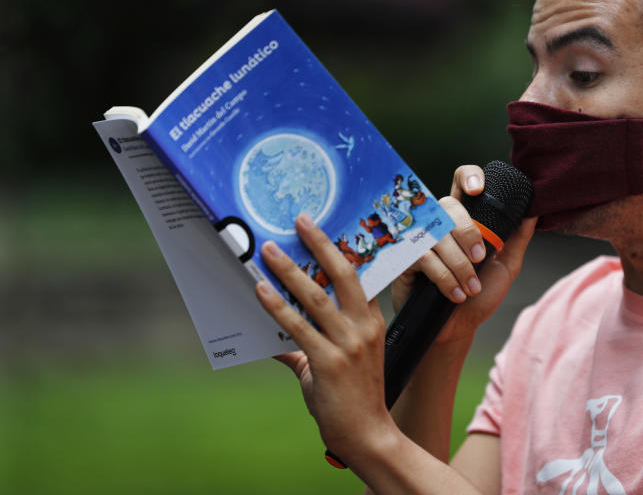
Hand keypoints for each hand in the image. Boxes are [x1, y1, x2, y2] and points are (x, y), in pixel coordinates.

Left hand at [255, 213, 395, 463]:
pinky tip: (260, 290)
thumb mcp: (337, 361)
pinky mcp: (328, 362)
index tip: (319, 227)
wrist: (367, 433)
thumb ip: (308, 344)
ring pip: (316, 296)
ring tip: (268, 250)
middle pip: (342, 274)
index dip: (337, 249)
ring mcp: (348, 344)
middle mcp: (363, 327)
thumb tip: (276, 335)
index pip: (355, 276)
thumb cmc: (353, 396)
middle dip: (320, 244)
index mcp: (371, 321)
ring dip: (289, 270)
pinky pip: (297, 327)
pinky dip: (277, 306)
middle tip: (301, 219)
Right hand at [391, 164, 536, 343]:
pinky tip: (456, 294)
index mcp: (464, 220)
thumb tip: (533, 211)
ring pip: (437, 235)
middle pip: (449, 205)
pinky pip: (423, 257)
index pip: (460, 183)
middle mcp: (440, 224)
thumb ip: (517, 238)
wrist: (457, 330)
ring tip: (471, 288)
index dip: (468, 176)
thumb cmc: (479, 297)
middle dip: (468, 233)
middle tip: (480, 259)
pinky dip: (445, 278)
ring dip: (459, 265)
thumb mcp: (505, 266)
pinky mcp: (405, 259)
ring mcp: (420, 240)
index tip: (479, 189)